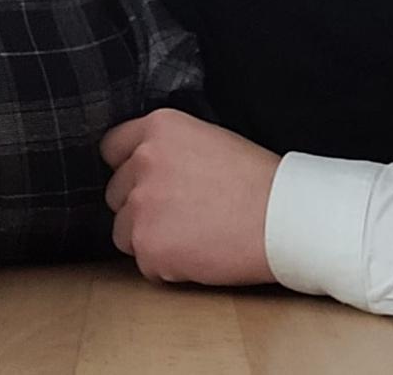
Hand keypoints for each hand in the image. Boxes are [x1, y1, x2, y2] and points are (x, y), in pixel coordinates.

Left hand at [100, 107, 281, 285]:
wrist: (281, 216)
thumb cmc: (254, 179)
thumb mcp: (207, 137)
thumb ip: (168, 147)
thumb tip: (145, 166)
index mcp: (158, 127)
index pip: (111, 148)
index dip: (127, 168)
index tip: (144, 182)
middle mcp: (142, 160)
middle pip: (116, 193)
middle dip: (139, 206)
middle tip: (179, 212)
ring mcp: (142, 204)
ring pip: (123, 230)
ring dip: (148, 237)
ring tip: (190, 234)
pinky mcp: (148, 245)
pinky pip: (143, 262)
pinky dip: (165, 265)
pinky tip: (197, 252)